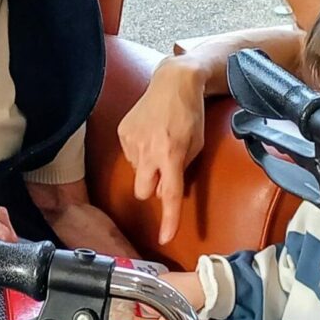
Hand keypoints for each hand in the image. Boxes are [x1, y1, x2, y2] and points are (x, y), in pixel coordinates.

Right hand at [118, 57, 205, 244]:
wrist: (174, 82)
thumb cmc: (190, 115)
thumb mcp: (196, 146)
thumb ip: (182, 170)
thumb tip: (165, 191)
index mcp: (171, 155)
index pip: (168, 195)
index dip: (168, 219)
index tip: (165, 238)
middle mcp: (149, 150)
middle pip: (143, 192)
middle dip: (151, 189)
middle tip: (165, 171)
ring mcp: (132, 141)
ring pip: (137, 172)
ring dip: (148, 167)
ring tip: (160, 143)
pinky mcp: (123, 132)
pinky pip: (130, 156)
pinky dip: (140, 152)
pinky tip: (150, 134)